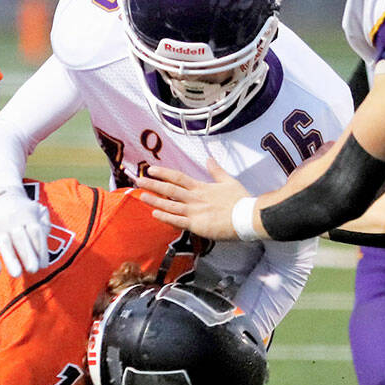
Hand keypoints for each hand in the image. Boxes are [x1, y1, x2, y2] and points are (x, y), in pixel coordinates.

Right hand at [0, 187, 50, 277]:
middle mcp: (12, 221)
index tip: (44, 265)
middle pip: (21, 239)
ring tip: (17, 274)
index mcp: (28, 216)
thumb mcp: (37, 210)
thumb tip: (46, 233)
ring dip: (10, 260)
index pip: (36, 233)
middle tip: (33, 270)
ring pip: (5, 244)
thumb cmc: (24, 211)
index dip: (40, 249)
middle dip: (27, 255)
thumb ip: (45, 222)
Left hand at [136, 158, 251, 240]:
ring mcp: (194, 211)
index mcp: (202, 187)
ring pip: (170, 204)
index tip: (151, 169)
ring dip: (154, 199)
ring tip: (141, 195)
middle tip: (137, 180)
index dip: (163, 173)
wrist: (247, 217)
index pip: (178, 177)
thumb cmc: (240, 201)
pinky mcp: (197, 225)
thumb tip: (209, 159)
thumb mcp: (228, 181)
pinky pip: (177, 221)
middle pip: (170, 189)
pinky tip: (154, 213)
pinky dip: (165, 217)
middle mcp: (195, 198)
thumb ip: (216, 171)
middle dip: (152, 184)